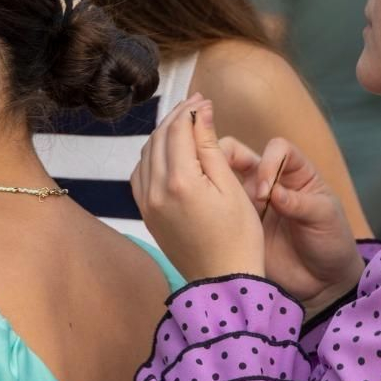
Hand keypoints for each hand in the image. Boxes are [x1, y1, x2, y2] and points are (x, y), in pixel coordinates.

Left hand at [130, 96, 263, 279]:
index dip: (190, 110)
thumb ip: (209, 146)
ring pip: (146, 155)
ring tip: (184, 124)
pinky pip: (141, 175)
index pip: (178, 130)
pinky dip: (152, 157)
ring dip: (163, 135)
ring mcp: (146, 204)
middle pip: (158, 139)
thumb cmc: (239, 236)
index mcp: (179, 182)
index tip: (203, 99)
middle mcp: (154, 191)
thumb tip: (200, 110)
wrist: (223, 281)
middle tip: (195, 104)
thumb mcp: (231, 187)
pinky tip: (169, 152)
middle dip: (176, 117)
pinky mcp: (146, 214)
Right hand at [219, 135, 362, 314]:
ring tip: (209, 197)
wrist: (321, 282)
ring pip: (222, 178)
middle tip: (221, 181)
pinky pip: (218, 208)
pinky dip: (208, 207)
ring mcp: (249, 202)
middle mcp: (269, 181)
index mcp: (295, 173)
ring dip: (213, 181)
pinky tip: (205, 217)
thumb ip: (301, 203)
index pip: (278, 149)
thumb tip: (272, 193)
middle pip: (239, 153)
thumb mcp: (325, 218)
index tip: (267, 190)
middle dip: (225, 157)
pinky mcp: (237, 223)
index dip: (269, 162)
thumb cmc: (331, 243)